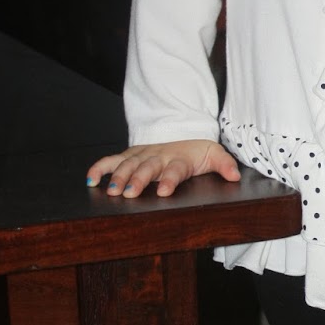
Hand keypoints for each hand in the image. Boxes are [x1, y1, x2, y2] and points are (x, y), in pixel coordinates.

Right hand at [85, 139, 239, 197]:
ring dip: (118, 176)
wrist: (182, 132)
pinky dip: (99, 168)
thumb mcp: (214, 154)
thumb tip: (234, 176)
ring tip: (111, 191)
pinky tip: (90, 180)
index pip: (174, 169)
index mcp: (179, 159)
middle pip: (146, 168)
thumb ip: (224, 165)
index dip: (168, 179)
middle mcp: (158, 156)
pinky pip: (112, 160)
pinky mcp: (130, 155)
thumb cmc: (196, 150)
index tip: (162, 191)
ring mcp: (142, 155)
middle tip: (128, 193)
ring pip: (127, 164)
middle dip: (137, 179)